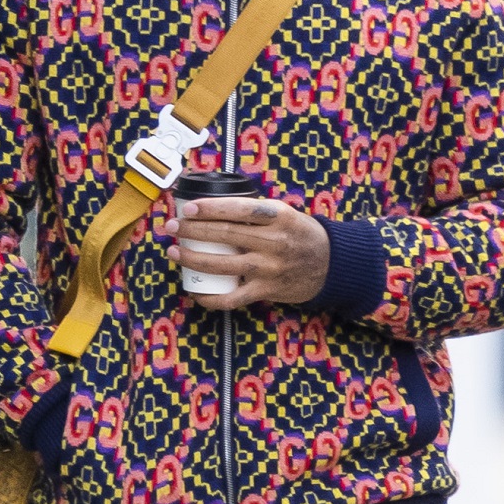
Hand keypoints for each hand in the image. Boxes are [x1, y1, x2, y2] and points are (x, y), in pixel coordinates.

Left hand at [164, 197, 329, 310]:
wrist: (331, 264)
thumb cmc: (300, 234)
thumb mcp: (285, 213)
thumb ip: (255, 211)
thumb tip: (214, 206)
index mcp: (278, 216)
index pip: (238, 209)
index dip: (210, 208)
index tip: (187, 208)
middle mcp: (274, 242)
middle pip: (225, 234)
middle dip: (193, 230)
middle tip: (172, 227)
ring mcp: (269, 269)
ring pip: (223, 265)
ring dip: (193, 259)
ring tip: (174, 252)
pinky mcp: (267, 291)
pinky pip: (233, 298)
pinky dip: (211, 298)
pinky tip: (195, 292)